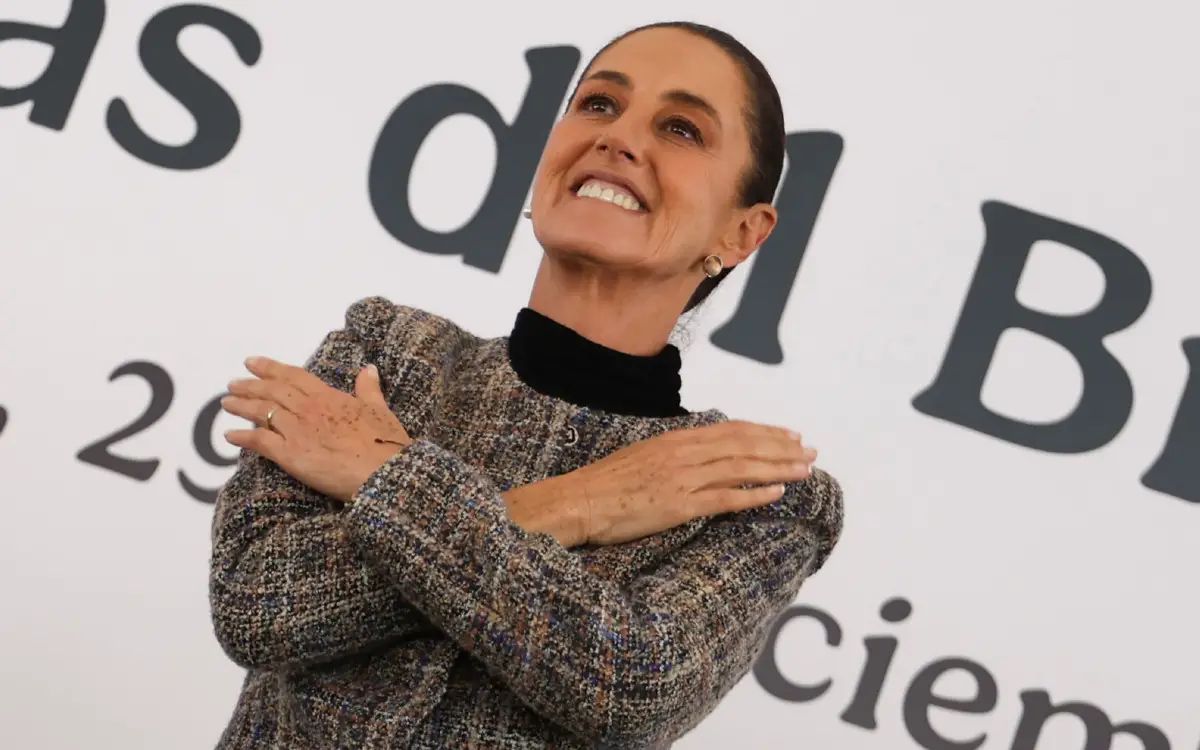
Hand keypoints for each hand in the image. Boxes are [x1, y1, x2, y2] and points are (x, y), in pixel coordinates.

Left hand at [220, 357, 411, 502]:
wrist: (383, 473)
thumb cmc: (386, 444)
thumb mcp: (381, 410)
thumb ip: (369, 389)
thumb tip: (369, 369)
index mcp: (330, 397)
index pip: (294, 377)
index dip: (270, 368)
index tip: (252, 363)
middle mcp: (309, 409)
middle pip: (272, 391)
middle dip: (250, 385)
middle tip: (232, 383)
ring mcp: (298, 431)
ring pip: (262, 412)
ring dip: (242, 406)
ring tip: (227, 403)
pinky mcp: (290, 455)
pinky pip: (260, 442)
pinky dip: (243, 438)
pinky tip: (229, 436)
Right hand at [525, 420, 816, 546]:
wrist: (579, 501)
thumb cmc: (605, 484)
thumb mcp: (643, 456)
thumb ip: (674, 454)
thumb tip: (701, 455)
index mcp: (675, 438)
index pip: (731, 430)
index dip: (764, 431)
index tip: (789, 435)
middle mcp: (684, 452)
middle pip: (744, 444)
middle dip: (781, 447)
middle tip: (809, 451)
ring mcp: (683, 477)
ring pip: (742, 467)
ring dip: (778, 467)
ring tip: (804, 469)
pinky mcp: (680, 505)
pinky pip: (726, 497)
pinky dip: (755, 494)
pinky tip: (777, 493)